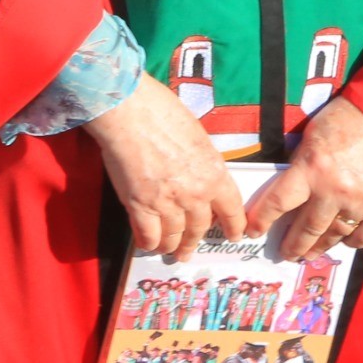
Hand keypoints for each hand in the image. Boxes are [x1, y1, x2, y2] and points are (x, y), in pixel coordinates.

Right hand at [83, 77, 246, 262]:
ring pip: (174, 236)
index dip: (233, 226)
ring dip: (172, 246)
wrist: (128, 111)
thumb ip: (203, 162)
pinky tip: (148, 244)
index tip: (232, 235)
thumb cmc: (162, 112)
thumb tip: (200, 174)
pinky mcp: (140, 206)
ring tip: (169, 250)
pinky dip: (149, 243)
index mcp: (214, 175)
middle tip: (189, 250)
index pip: (232, 211)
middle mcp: (195, 195)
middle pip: (200, 228)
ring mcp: (167, 203)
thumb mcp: (198, 137)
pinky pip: (148, 235)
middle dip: (194, 241)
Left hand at [244, 96, 362, 258]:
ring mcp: (359, 202)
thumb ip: (301, 164)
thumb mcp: (311, 136)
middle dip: (294, 244)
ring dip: (320, 247)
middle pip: (306, 227)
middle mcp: (332, 191)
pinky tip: (345, 243)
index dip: (262, 220)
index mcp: (310, 169)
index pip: (278, 202)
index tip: (253, 232)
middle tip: (286, 254)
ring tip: (310, 254)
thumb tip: (288, 187)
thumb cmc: (346, 119)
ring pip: (334, 234)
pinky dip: (354, 242)